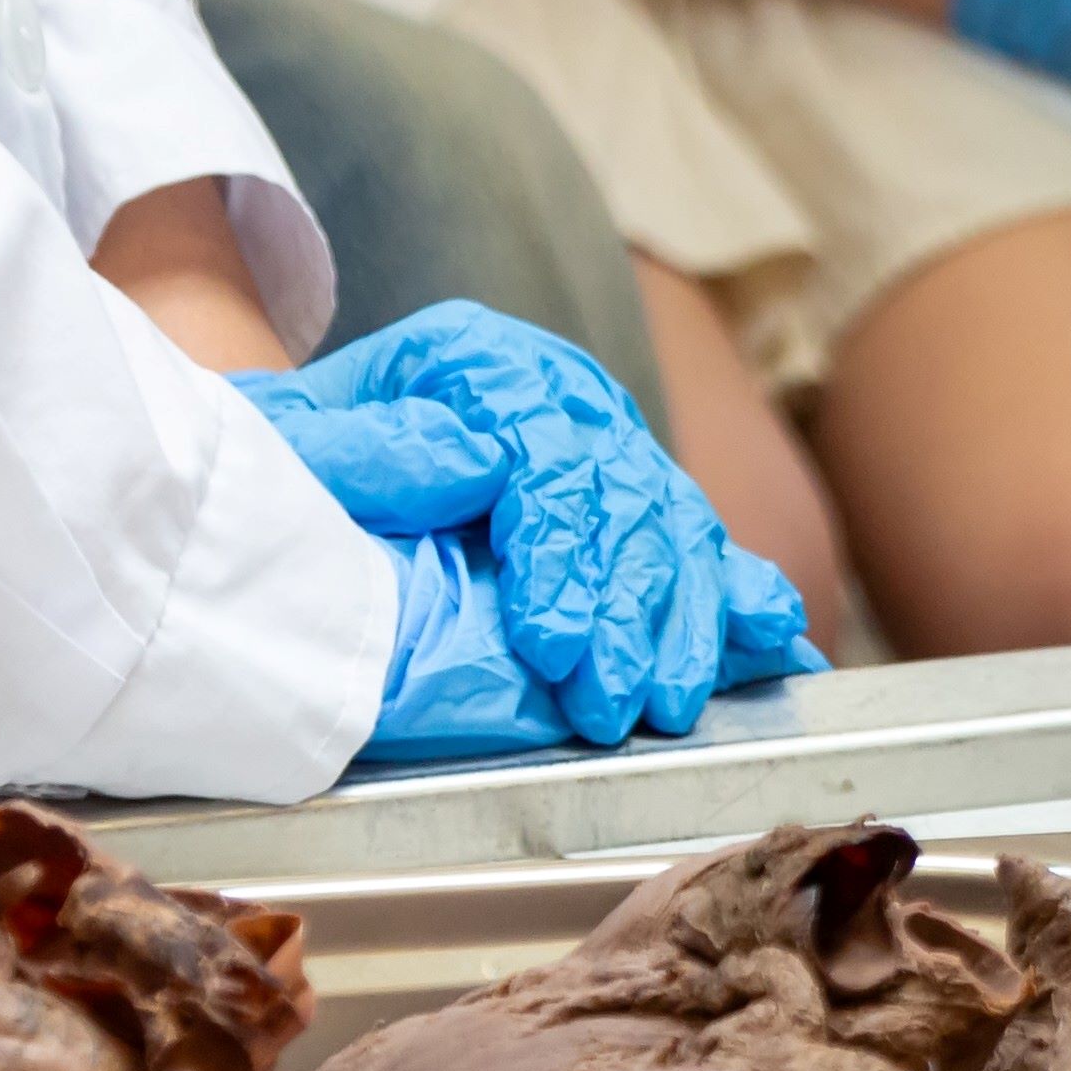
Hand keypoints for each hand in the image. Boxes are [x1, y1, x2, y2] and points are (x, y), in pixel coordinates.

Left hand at [236, 304, 815, 747]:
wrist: (322, 437)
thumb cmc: (298, 448)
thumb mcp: (291, 431)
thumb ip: (356, 445)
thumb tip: (464, 467)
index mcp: (487, 365)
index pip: (551, 456)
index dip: (562, 552)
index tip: (550, 640)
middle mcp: (567, 399)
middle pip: (625, 499)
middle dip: (624, 611)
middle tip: (608, 704)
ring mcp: (610, 446)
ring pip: (674, 526)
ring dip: (679, 622)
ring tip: (670, 703)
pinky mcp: (634, 497)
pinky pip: (700, 543)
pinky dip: (740, 593)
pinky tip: (778, 640)